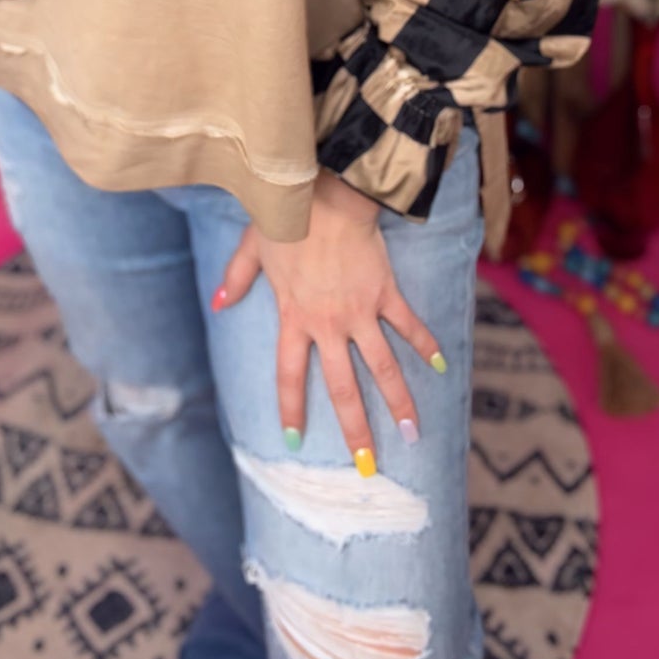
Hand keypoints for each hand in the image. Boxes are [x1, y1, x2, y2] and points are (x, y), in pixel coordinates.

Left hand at [212, 169, 444, 471]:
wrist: (324, 194)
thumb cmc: (284, 218)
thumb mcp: (251, 249)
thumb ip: (235, 280)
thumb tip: (218, 304)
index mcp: (293, 318)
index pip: (290, 376)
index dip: (291, 410)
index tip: (293, 440)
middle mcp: (328, 324)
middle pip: (343, 387)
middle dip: (356, 429)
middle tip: (367, 464)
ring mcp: (360, 311)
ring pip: (382, 367)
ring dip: (398, 403)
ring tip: (413, 435)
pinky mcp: (385, 292)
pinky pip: (407, 324)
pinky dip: (424, 344)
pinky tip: (439, 366)